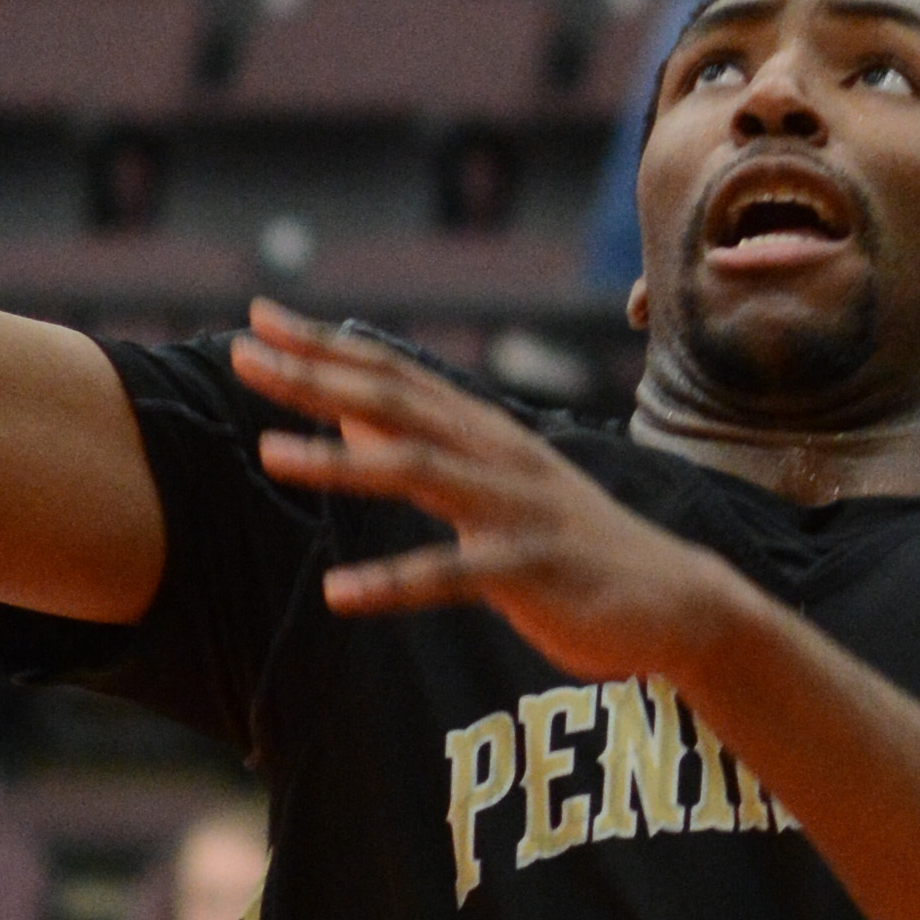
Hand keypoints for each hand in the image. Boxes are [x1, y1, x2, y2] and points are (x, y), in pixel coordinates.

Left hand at [229, 306, 735, 680]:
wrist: (676, 601)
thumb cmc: (569, 543)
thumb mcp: (492, 484)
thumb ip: (422, 446)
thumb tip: (344, 413)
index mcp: (485, 432)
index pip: (393, 373)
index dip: (325, 345)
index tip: (259, 318)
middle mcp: (498, 455)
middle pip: (397, 403)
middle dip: (316, 378)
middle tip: (244, 354)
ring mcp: (517, 510)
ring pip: (420, 473)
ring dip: (341, 462)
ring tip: (270, 453)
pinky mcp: (533, 571)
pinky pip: (454, 576)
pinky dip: (394, 582)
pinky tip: (338, 594)